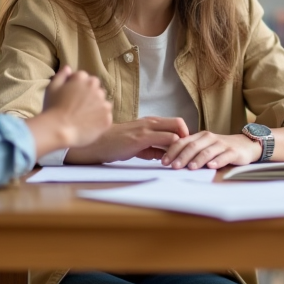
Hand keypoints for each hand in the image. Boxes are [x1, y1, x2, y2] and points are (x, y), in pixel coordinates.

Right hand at [34, 66, 112, 148]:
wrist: (58, 130)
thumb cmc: (52, 108)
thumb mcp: (52, 88)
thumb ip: (61, 76)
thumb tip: (68, 68)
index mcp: (83, 78)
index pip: (85, 78)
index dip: (77, 87)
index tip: (71, 96)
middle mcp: (96, 88)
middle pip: (96, 89)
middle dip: (89, 95)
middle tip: (78, 107)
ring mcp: (103, 103)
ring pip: (103, 103)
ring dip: (96, 107)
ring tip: (84, 117)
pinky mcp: (107, 118)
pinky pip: (106, 117)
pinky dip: (99, 120)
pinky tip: (88, 125)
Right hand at [66, 117, 189, 163]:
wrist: (97, 144)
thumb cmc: (115, 144)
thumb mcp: (136, 144)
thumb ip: (151, 148)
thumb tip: (164, 156)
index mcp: (150, 122)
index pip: (175, 122)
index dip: (183, 134)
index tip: (183, 148)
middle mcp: (150, 122)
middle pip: (179, 123)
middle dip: (186, 138)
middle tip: (183, 153)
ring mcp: (146, 128)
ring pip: (175, 131)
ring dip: (180, 146)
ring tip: (178, 160)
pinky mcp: (142, 138)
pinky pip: (166, 140)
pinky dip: (172, 150)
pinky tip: (168, 162)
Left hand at [162, 132, 261, 169]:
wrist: (245, 145)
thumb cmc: (221, 148)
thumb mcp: (204, 146)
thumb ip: (191, 151)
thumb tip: (171, 162)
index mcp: (200, 136)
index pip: (183, 142)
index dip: (172, 151)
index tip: (164, 162)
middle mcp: (210, 138)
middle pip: (193, 146)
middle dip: (182, 157)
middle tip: (174, 167)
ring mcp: (222, 144)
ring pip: (207, 151)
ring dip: (198, 160)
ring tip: (190, 168)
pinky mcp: (233, 152)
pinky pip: (224, 156)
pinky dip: (217, 161)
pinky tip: (211, 166)